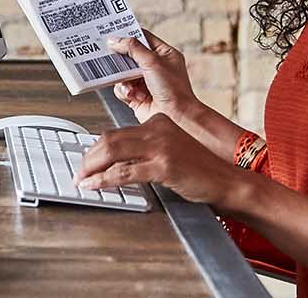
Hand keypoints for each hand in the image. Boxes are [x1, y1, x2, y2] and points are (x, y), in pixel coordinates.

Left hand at [75, 116, 255, 207]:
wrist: (227, 181)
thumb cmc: (200, 170)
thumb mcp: (169, 152)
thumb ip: (145, 152)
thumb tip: (115, 162)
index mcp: (158, 122)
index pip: (116, 132)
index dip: (96, 149)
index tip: (86, 160)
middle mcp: (157, 129)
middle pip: (108, 139)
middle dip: (88, 158)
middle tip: (80, 172)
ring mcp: (160, 146)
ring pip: (112, 151)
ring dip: (91, 168)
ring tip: (82, 180)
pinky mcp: (164, 165)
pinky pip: (124, 172)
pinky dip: (104, 180)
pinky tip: (95, 186)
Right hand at [109, 31, 242, 157]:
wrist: (176, 119)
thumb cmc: (174, 90)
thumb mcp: (152, 62)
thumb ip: (133, 48)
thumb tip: (116, 40)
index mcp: (164, 55)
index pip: (143, 38)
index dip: (128, 35)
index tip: (112, 32)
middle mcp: (155, 68)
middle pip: (130, 56)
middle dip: (120, 59)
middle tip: (108, 55)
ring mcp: (145, 83)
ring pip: (123, 74)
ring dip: (123, 79)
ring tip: (128, 84)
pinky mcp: (137, 97)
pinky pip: (122, 89)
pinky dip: (124, 91)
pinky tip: (132, 95)